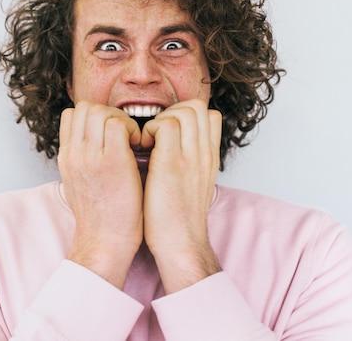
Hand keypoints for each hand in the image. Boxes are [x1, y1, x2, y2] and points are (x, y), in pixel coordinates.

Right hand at [58, 101, 142, 288]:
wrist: (105, 244)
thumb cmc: (102, 218)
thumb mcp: (82, 184)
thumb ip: (86, 160)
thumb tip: (100, 142)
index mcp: (67, 157)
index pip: (72, 114)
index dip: (95, 116)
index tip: (112, 133)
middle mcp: (74, 153)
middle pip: (84, 107)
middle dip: (109, 112)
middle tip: (125, 134)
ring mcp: (90, 156)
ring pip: (100, 110)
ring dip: (121, 119)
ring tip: (133, 141)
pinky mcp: (111, 162)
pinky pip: (119, 124)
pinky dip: (133, 129)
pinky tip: (140, 147)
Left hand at [140, 99, 222, 292]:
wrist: (181, 245)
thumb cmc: (178, 220)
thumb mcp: (192, 186)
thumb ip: (186, 163)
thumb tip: (167, 147)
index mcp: (209, 158)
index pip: (209, 115)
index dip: (185, 115)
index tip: (167, 133)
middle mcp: (205, 152)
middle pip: (197, 106)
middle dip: (171, 111)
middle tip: (154, 134)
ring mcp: (192, 156)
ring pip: (184, 110)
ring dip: (160, 120)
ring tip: (148, 142)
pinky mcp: (173, 163)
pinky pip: (165, 125)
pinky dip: (149, 130)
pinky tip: (141, 149)